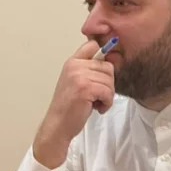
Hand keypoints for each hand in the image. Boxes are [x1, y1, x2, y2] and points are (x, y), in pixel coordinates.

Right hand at [33, 40, 114, 168]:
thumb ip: (88, 70)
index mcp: (72, 62)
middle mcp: (75, 66)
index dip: (103, 56)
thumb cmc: (68, 107)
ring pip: (110, 80)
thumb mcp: (76, 82)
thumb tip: (112, 59)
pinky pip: (108, 92)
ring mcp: (79, 76)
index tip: (101, 73)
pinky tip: (97, 108)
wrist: (58, 125)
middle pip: (107, 66)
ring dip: (108, 95)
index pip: (93, 45)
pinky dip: (107, 103)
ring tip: (96, 103)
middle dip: (108, 84)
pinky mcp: (85, 88)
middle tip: (97, 96)